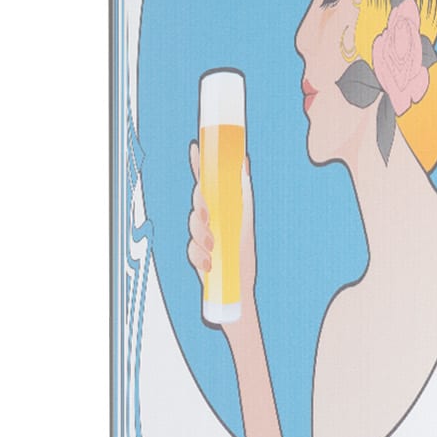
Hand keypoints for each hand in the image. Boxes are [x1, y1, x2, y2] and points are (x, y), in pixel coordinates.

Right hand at [187, 141, 256, 336]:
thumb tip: (244, 161)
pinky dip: (200, 257)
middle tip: (207, 216)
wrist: (239, 288)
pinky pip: (191, 250)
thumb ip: (242, 192)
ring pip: (192, 226)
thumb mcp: (245, 220)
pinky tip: (210, 264)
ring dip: (202, 236)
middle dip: (200, 207)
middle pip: (197, 203)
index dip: (200, 165)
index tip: (196, 148)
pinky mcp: (196, 256)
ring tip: (213, 247)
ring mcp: (202, 237)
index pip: (208, 183)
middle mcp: (211, 220)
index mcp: (223, 209)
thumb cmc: (242, 254)